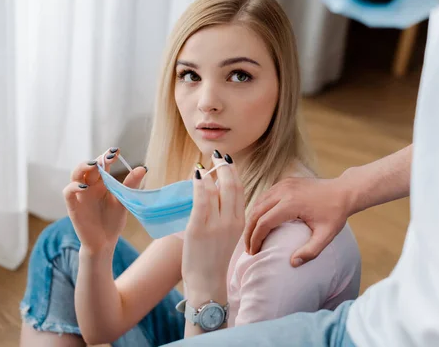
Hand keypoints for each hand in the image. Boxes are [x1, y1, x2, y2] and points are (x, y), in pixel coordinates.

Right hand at [63, 147, 146, 253]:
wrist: (105, 242)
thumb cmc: (113, 220)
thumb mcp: (124, 201)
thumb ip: (131, 185)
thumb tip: (143, 168)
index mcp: (102, 183)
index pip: (102, 165)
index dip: (107, 156)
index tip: (116, 150)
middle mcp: (90, 186)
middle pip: (89, 167)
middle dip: (98, 159)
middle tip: (109, 156)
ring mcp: (80, 195)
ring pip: (75, 175)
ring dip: (83, 167)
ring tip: (95, 165)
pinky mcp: (73, 206)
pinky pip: (68, 192)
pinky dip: (73, 187)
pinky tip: (84, 187)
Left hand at [181, 151, 244, 299]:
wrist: (207, 283)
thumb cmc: (214, 259)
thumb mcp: (227, 235)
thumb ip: (225, 215)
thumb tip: (216, 191)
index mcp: (241, 222)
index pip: (240, 190)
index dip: (234, 172)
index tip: (228, 161)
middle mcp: (232, 221)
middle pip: (232, 185)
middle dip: (225, 167)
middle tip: (217, 155)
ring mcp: (217, 224)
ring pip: (216, 189)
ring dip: (210, 172)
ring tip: (204, 164)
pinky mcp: (200, 227)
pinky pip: (202, 199)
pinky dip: (199, 183)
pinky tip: (197, 175)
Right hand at [244, 177, 349, 266]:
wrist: (344, 191)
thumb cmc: (335, 213)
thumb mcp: (326, 235)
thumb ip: (311, 251)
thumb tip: (293, 263)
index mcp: (291, 203)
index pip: (264, 222)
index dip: (256, 239)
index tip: (254, 253)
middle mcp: (284, 191)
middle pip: (256, 212)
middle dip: (249, 232)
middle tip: (248, 248)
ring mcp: (283, 184)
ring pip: (258, 202)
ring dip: (252, 220)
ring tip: (251, 237)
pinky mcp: (285, 182)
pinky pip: (266, 195)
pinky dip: (259, 209)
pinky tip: (260, 222)